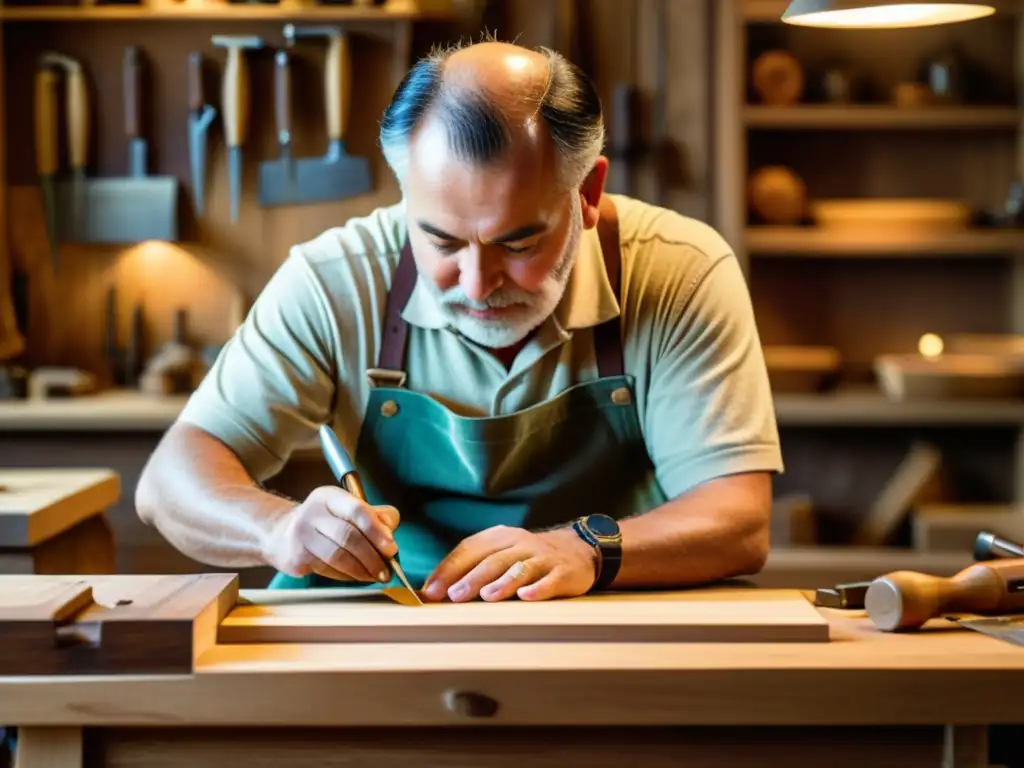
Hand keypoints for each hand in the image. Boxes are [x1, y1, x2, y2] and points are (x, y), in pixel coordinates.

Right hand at [265, 485, 399, 582]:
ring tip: (376, 576)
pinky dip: (347, 576)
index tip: (392, 548)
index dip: (376, 530)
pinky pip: (328, 570)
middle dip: (372, 556)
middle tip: (387, 569)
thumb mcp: (348, 511)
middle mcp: (312, 512)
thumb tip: (390, 531)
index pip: (356, 509)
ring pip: (338, 556)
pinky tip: (356, 576)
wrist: (282, 535)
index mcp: (329, 496)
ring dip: (361, 570)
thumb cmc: (326, 523)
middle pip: (348, 535)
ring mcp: (301, 535)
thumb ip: (375, 516)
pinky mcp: (296, 557)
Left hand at [422, 525, 597, 602]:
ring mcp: (542, 558)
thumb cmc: (528, 557)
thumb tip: (436, 591)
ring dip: (502, 582)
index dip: (449, 570)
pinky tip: (526, 597)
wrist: (577, 550)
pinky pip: (549, 580)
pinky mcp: (563, 573)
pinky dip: (538, 588)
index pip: (470, 550)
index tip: (432, 591)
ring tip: (487, 596)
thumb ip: (472, 568)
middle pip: (492, 560)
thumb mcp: (501, 554)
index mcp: (500, 537)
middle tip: (453, 597)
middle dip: (471, 579)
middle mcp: (520, 544)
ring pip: (519, 568)